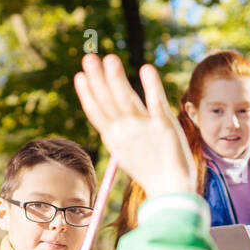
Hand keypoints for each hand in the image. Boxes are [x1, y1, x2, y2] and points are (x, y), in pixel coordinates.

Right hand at [73, 54, 194, 199]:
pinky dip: (151, 85)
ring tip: (109, 58)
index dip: (87, 93)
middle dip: (97, 78)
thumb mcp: (129, 152)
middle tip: (89, 57)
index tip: (80, 75)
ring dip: (116, 78)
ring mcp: (144, 128)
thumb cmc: (151, 172)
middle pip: (108, 101)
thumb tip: (114, 119)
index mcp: (114, 138)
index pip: (96, 112)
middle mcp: (125, 131)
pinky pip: (156, 101)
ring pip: (126, 98)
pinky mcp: (164, 126)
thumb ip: (122, 132)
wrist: (170, 191)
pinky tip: (146, 69)